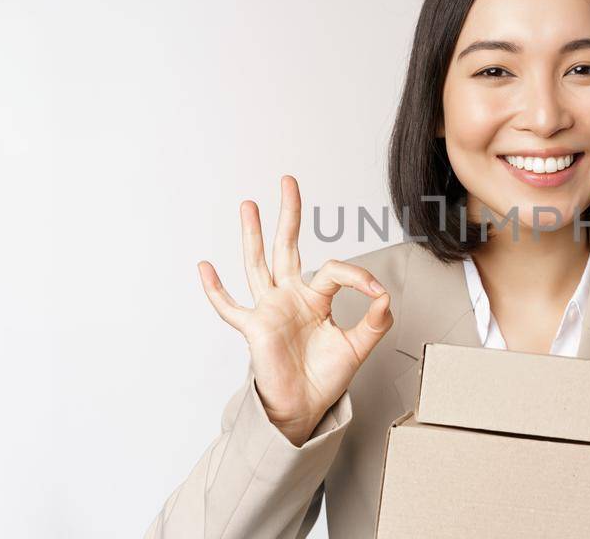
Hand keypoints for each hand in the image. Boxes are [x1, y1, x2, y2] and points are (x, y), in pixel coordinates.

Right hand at [197, 175, 394, 445]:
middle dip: (289, 214)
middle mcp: (289, 297)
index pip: (333, 270)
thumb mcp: (359, 346)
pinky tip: (205, 268)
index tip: (376, 292)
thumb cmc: (326, 377)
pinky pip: (231, 308)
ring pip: (258, 265)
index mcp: (315, 298)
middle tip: (288, 181)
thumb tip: (385, 296)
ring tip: (249, 205)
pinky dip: (216, 290)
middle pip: (287, 247)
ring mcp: (269, 310)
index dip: (357, 276)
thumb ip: (375, 321)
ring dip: (253, 235)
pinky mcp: (254, 329)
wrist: (306, 407)